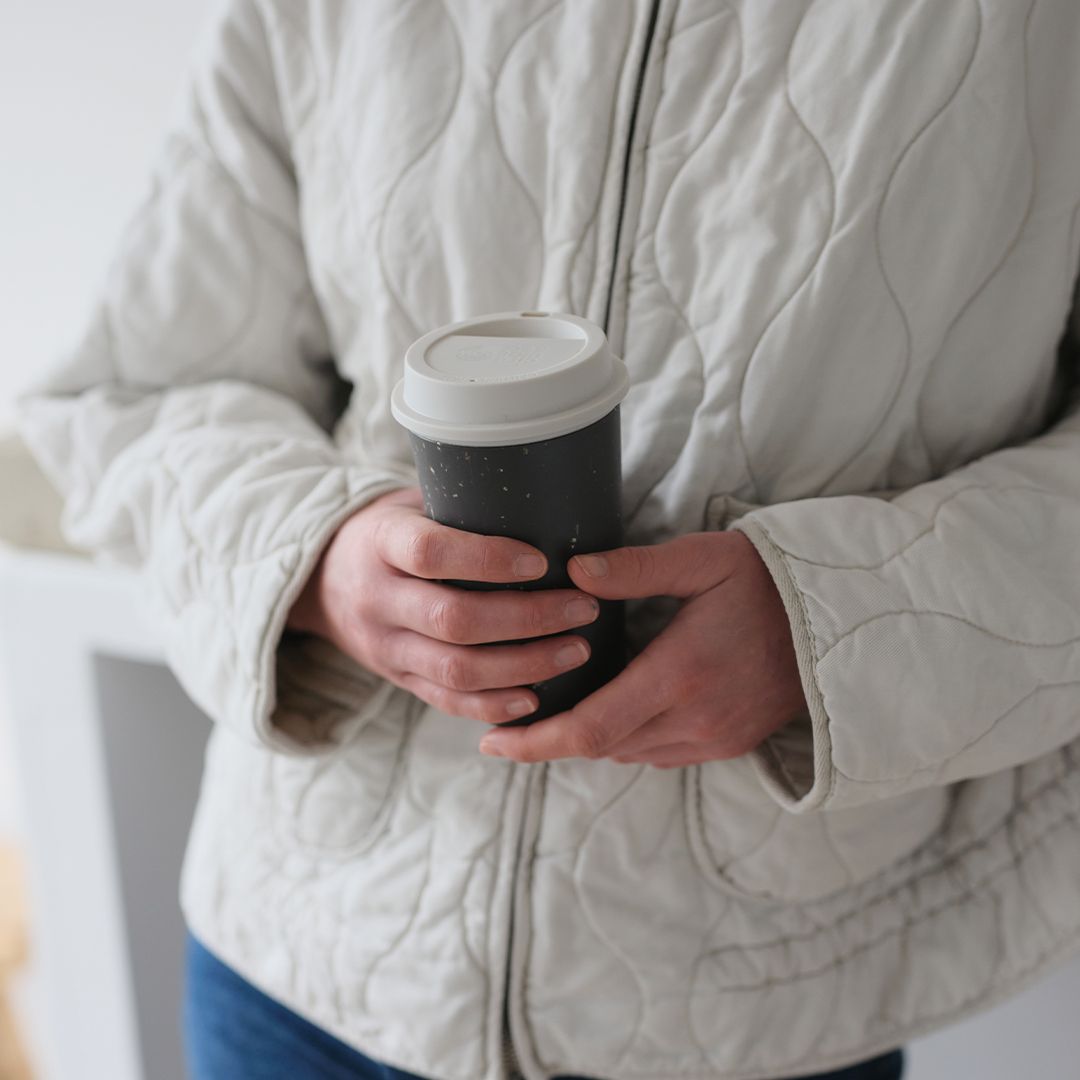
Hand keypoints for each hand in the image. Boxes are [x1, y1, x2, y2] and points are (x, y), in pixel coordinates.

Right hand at [286, 487, 599, 722]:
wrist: (321, 579)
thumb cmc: (393, 530)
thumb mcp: (413, 503)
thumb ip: (462, 508)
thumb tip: (550, 499)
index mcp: (381, 542)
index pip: (430, 552)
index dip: (488, 559)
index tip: (542, 560)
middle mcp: (377, 598)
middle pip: (453, 619)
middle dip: (528, 619)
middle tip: (583, 608)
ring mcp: (384, 646)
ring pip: (456, 670)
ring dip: (524, 665)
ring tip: (577, 650)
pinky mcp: (397, 679)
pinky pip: (446, 701)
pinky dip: (494, 705)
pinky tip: (537, 697)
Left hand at [476, 531, 805, 765]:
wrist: (837, 617)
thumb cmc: (765, 580)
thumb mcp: (702, 560)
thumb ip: (635, 569)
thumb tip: (573, 572)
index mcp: (681, 674)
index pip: (590, 729)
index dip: (536, 742)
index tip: (492, 743)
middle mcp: (696, 719)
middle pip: (601, 748)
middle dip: (552, 740)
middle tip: (509, 724)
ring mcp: (715, 738)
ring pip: (628, 754)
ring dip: (590, 738)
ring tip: (554, 711)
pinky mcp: (730, 744)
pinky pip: (660, 754)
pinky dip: (627, 739)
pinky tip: (613, 709)